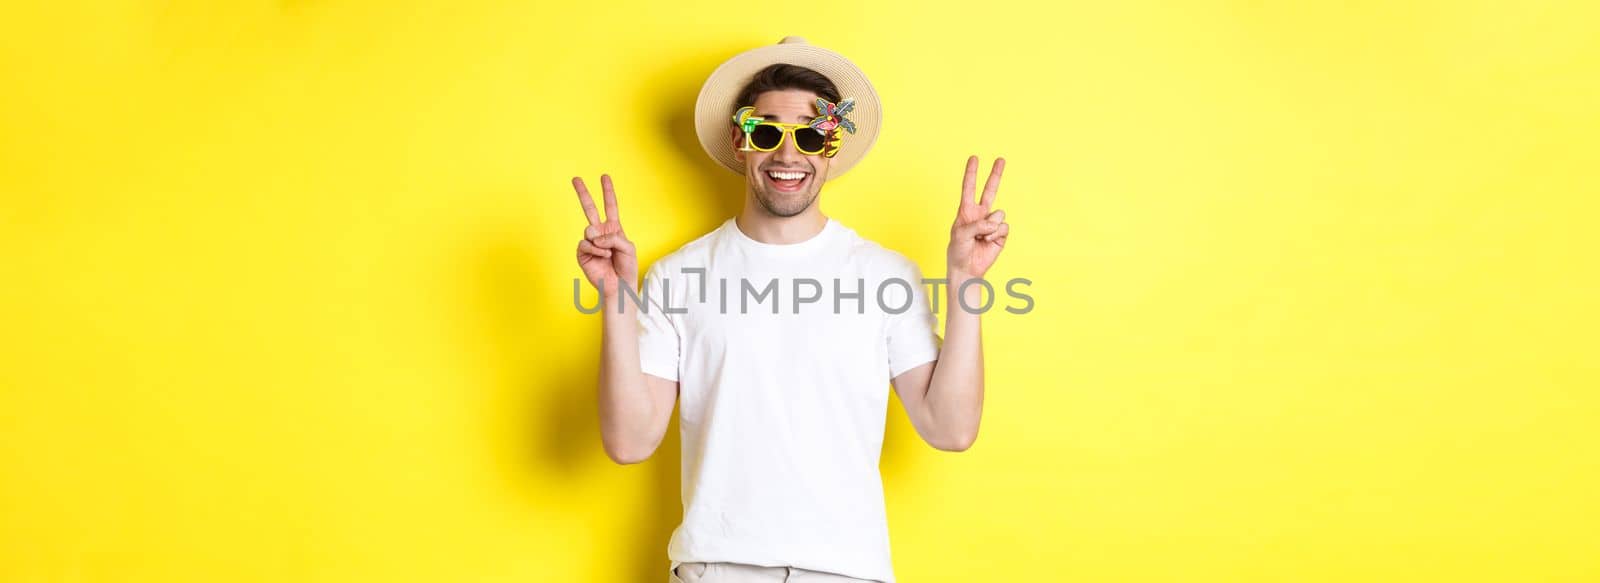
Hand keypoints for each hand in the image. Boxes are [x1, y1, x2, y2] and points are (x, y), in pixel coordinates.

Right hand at [572, 174, 638, 297]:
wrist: (619, 286)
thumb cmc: (626, 267)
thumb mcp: (628, 248)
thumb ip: (614, 237)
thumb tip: (594, 236)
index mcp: (613, 228)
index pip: (610, 206)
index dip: (608, 191)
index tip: (604, 177)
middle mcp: (600, 233)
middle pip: (589, 208)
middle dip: (583, 193)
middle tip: (575, 178)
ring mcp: (590, 242)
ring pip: (589, 230)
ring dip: (601, 242)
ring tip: (608, 253)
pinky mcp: (582, 253)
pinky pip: (586, 244)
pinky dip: (596, 250)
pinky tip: (603, 257)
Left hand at [947, 156, 1008, 278]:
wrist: (967, 269)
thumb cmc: (958, 251)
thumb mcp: (961, 235)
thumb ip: (976, 225)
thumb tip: (993, 222)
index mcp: (966, 211)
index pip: (969, 188)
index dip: (971, 173)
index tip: (973, 158)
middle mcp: (980, 214)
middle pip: (990, 190)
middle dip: (996, 174)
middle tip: (1001, 159)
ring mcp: (991, 223)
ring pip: (998, 214)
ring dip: (990, 227)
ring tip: (980, 238)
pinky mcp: (1000, 234)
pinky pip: (1003, 227)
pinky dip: (995, 235)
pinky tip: (987, 242)